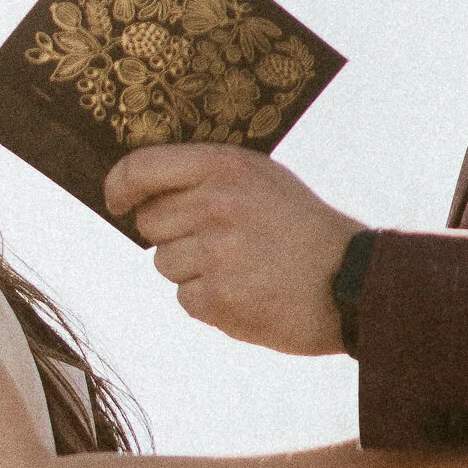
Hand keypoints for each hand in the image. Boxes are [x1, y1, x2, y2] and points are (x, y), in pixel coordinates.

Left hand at [101, 143, 363, 353]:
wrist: (351, 281)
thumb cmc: (301, 226)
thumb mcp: (261, 177)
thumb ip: (208, 176)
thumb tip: (145, 187)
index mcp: (224, 166)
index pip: (141, 167)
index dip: (119, 185)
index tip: (116, 199)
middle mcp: (215, 205)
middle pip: (149, 223)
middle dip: (173, 233)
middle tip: (217, 239)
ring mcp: (216, 254)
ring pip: (164, 264)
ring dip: (192, 269)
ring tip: (240, 266)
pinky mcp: (219, 300)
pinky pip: (185, 298)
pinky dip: (209, 300)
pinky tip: (245, 291)